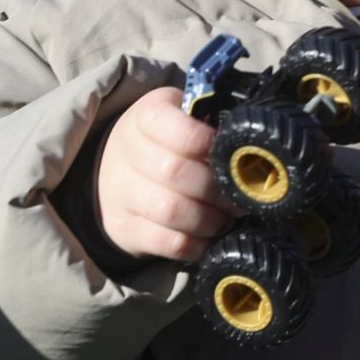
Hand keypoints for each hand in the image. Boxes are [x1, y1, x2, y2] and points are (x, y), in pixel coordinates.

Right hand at [97, 87, 240, 262]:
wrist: (112, 171)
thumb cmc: (162, 140)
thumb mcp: (179, 115)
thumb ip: (209, 121)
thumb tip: (247, 140)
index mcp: (147, 117)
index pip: (181, 130)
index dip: (211, 146)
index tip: (234, 156)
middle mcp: (127, 151)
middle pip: (177, 172)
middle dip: (218, 189)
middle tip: (240, 196)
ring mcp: (121, 193)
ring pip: (171, 211)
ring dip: (210, 219)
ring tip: (226, 218)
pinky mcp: (124, 228)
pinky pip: (167, 242)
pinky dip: (196, 244)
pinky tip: (208, 236)